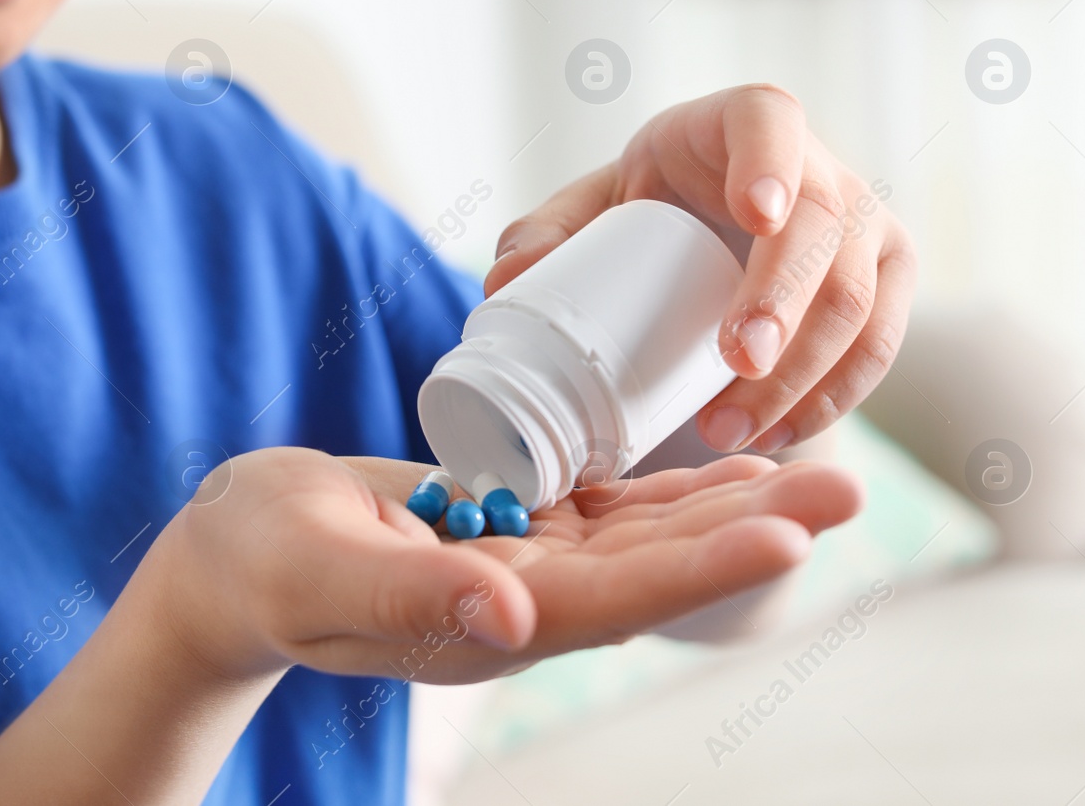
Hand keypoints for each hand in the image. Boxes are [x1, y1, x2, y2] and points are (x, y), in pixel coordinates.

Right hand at [151, 446, 861, 683]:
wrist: (236, 556)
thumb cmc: (261, 565)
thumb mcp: (320, 572)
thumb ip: (411, 594)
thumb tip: (513, 618)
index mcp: (484, 626)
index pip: (615, 600)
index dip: (702, 567)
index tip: (787, 532)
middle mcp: (523, 604)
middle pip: (657, 567)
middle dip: (750, 527)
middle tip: (848, 483)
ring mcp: (522, 566)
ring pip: (646, 535)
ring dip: (728, 500)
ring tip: (816, 463)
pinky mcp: (510, 527)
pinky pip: (607, 506)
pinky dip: (669, 484)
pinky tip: (725, 458)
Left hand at [485, 84, 916, 454]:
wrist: (709, 240)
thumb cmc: (649, 212)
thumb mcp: (591, 210)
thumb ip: (542, 235)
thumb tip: (509, 281)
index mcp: (743, 122)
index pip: (769, 121)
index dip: (771, 162)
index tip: (757, 213)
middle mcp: (822, 167)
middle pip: (824, 229)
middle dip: (784, 301)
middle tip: (736, 363)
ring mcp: (866, 226)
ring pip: (858, 301)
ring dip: (801, 374)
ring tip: (728, 428)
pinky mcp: (887, 285)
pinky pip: (877, 350)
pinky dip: (827, 400)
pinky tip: (776, 434)